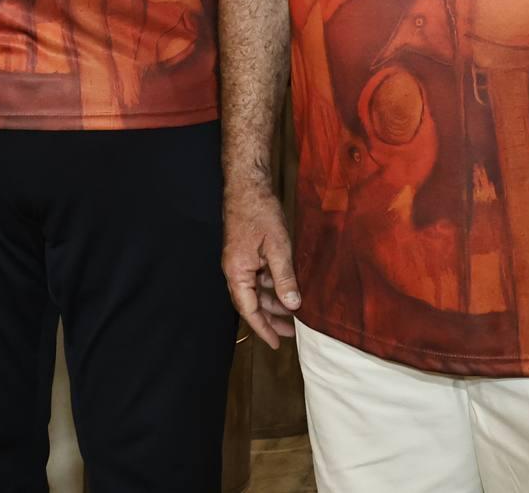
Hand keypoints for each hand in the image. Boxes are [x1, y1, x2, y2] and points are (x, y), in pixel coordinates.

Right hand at [222, 185, 300, 348]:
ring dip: (272, 302)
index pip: (248, 310)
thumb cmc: (259, 213)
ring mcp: (239, 261)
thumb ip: (284, 278)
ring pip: (255, 290)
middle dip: (269, 319)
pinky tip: (287, 287)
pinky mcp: (246, 252)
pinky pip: (258, 276)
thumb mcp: (277, 248)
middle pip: (250, 303)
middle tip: (290, 333)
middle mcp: (235, 270)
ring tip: (293, 313)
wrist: (248, 185)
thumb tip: (292, 306)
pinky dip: (272, 285)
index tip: (276, 344)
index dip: (263, 328)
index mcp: (237, 272)